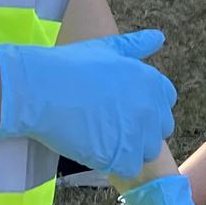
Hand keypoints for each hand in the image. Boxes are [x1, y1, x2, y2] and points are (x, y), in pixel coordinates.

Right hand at [0, 29, 176, 176]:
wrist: (39, 91)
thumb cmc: (69, 66)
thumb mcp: (107, 48)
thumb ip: (136, 45)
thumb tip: (159, 36)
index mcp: (150, 81)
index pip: (166, 101)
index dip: (146, 106)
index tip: (123, 107)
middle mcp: (149, 107)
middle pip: (159, 130)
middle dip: (141, 130)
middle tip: (110, 124)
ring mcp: (136, 133)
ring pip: (146, 152)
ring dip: (129, 149)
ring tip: (102, 138)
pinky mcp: (120, 156)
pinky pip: (130, 167)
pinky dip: (116, 163)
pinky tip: (96, 150)